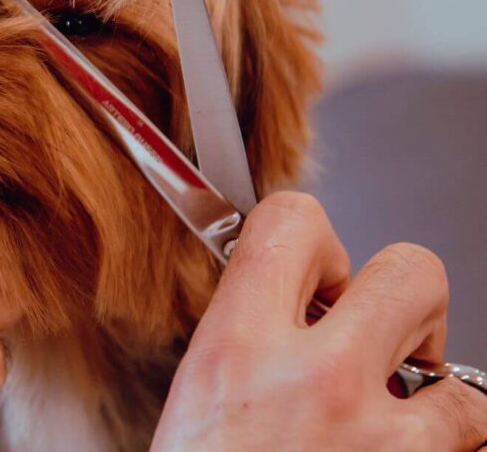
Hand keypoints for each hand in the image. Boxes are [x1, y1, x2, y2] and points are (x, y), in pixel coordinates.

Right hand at [152, 192, 486, 450]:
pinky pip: (473, 445)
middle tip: (373, 340)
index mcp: (237, 350)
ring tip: (395, 432)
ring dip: (437, 403)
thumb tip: (291, 306)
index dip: (315, 240)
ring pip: (465, 381)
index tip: (314, 274)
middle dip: (401, 301)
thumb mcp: (194, 407)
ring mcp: (383, 445)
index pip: (294, 222)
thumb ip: (244, 345)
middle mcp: (316, 383)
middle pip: (412, 271)